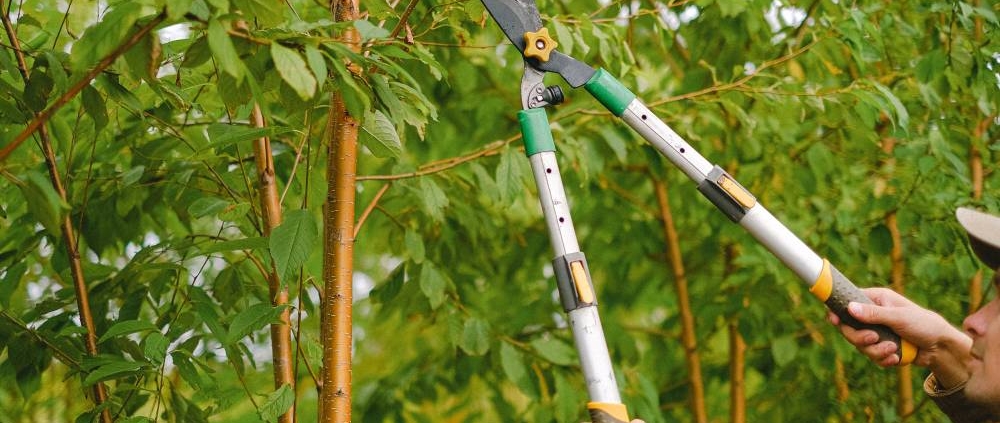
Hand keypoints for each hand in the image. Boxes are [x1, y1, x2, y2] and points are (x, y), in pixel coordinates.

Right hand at [827, 288, 972, 386]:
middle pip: (849, 328)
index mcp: (876, 300)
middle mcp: (873, 315)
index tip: (834, 319)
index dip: (838, 311)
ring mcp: (877, 332)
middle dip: (860, 338)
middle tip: (874, 338)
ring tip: (893, 349)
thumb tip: (849, 308)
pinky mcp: (882, 348)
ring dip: (876, 351)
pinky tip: (897, 357)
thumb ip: (874, 314)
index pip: (849, 302)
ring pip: (860, 345)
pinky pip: (872, 356)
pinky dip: (884, 359)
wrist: (941, 348)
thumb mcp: (899, 317)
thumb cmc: (924, 325)